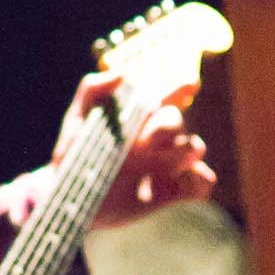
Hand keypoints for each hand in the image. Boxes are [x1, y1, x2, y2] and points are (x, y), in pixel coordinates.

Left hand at [53, 71, 216, 229]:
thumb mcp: (76, 122)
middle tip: (145, 142)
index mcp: (137, 118)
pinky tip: (178, 183)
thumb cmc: (74, 158)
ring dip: (183, 152)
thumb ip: (91, 90)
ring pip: (195, 148)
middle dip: (166, 126)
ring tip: (157, 165)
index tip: (188, 84)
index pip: (165, 95)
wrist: (72, 200)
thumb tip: (121, 74)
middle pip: (176, 121)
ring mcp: (166, 165)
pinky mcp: (171, 193)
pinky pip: (203, 183)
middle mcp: (155, 139)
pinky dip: (199, 180)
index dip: (180, 87)